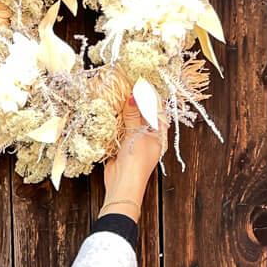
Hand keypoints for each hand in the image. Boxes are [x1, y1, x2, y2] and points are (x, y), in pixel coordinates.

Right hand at [101, 97, 164, 221]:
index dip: (151, 97)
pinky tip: (108, 112)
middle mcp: (147, 137)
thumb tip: (133, 95)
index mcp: (158, 134)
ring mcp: (134, 142)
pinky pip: (118, 131)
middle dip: (135, 102)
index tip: (142, 83)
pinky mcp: (120, 146)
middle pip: (142, 115)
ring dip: (123, 112)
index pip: (157, 111)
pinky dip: (114, 122)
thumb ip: (133, 115)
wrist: (123, 183)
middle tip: (126, 86)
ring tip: (116, 95)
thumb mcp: (137, 134)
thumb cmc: (136, 161)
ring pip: (129, 122)